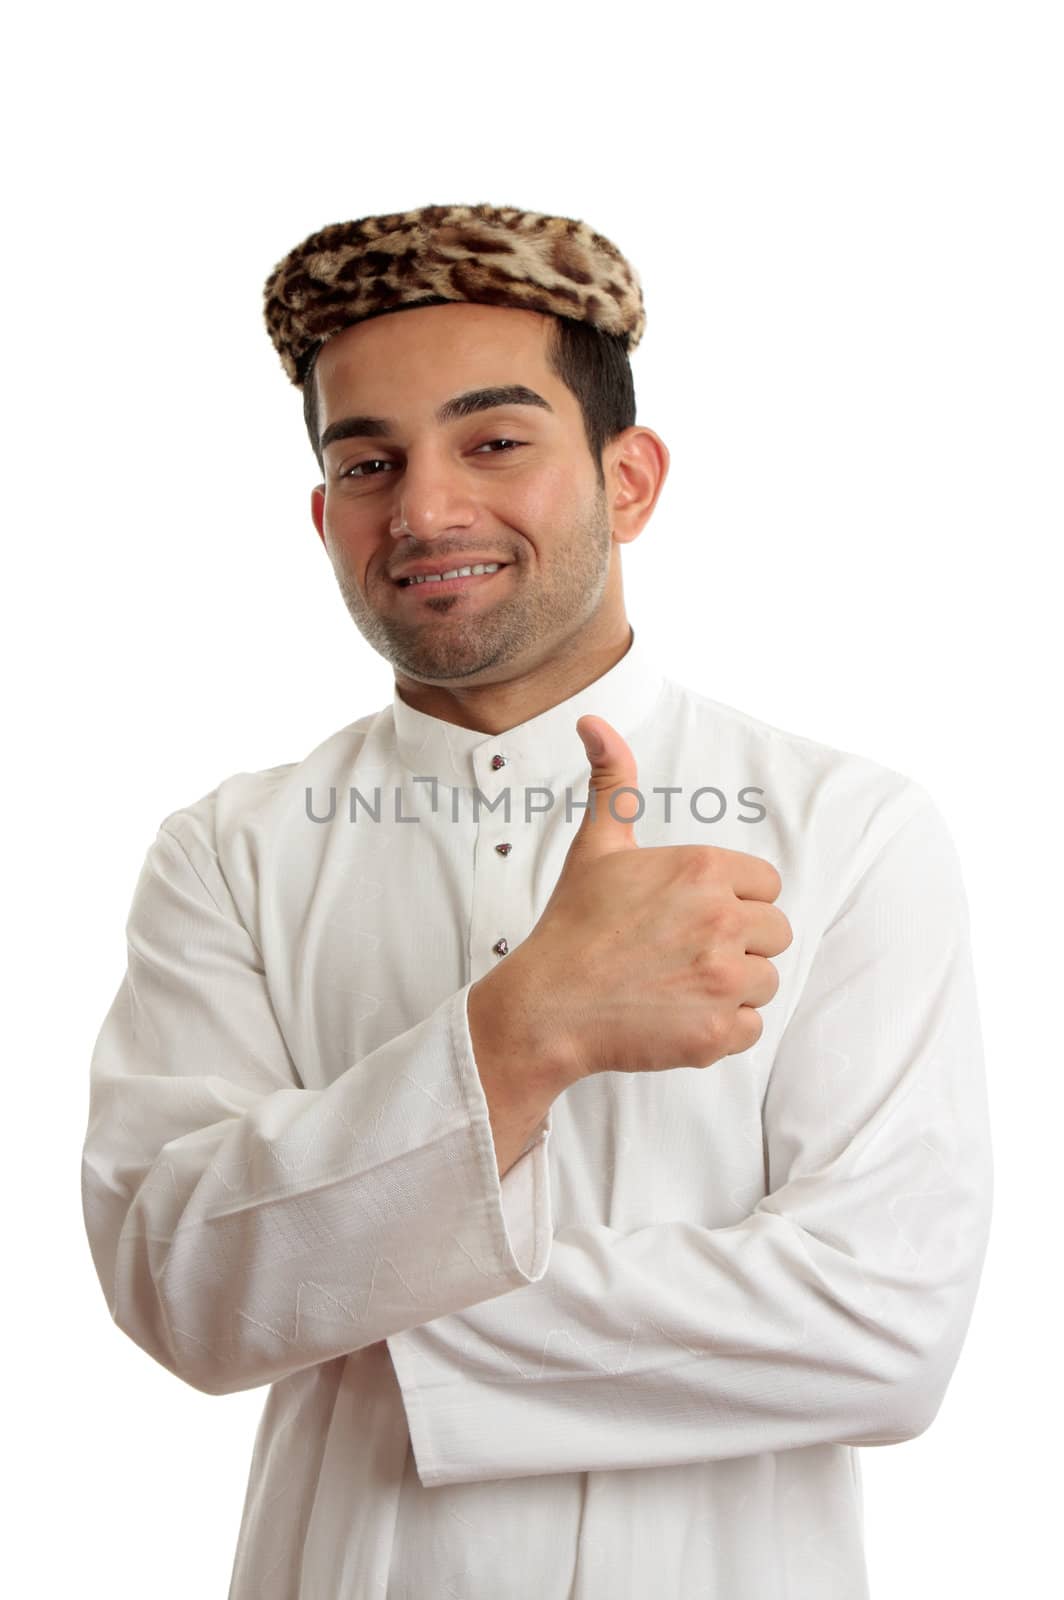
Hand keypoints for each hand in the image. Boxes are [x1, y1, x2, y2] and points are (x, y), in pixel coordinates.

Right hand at [500, 714, 792, 1082]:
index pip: (765, 885)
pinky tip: (678, 1015)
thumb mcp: (597, 846)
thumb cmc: (573, 925)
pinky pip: (752, 1028)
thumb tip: (593, 721)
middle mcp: (722, 920)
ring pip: (766, 981)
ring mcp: (722, 979)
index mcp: (703, 869)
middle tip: (682, 953)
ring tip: (677, 985)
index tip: (689, 916)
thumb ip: (613, 782)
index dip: (731, 900)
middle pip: (775, 933)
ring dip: (731, 987)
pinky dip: (722, 1029)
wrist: (546, 1007)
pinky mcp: (717, 1032)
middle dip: (737, 944)